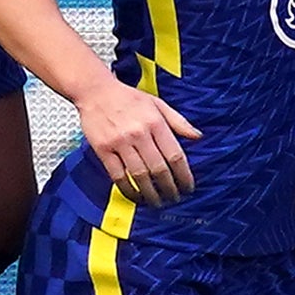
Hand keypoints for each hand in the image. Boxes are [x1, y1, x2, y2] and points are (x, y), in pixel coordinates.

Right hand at [71, 79, 200, 205]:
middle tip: (175, 199)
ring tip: (158, 203)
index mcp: (155, 122)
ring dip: (150, 194)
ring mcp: (120, 143)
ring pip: (139, 176)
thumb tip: (198, 137)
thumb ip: (178, 121)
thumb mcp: (158, 103)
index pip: (175, 155)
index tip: (188, 187)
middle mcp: (139, 133)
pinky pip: (118, 176)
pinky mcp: (103, 150)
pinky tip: (136, 197)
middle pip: (159, 169)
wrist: (96, 91)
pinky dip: (128, 190)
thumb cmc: (129, 98)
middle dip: (169, 189)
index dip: (184, 176)